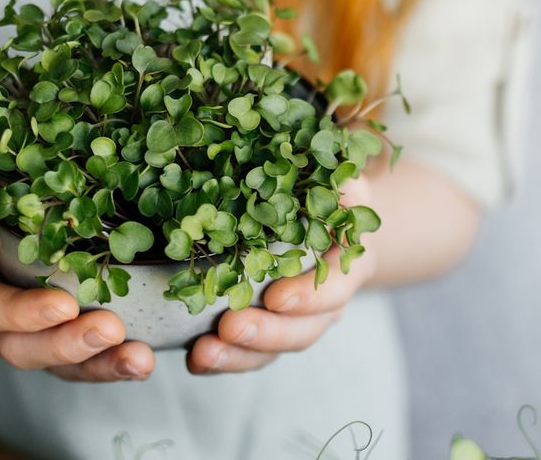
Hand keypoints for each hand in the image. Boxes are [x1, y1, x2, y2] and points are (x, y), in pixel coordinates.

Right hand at [0, 208, 155, 381]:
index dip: (22, 312)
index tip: (64, 306)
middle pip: (21, 348)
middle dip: (67, 344)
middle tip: (111, 331)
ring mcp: (19, 333)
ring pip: (54, 364)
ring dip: (98, 364)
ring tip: (139, 360)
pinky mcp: (51, 336)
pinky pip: (77, 361)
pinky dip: (109, 363)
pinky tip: (142, 361)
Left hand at [186, 178, 377, 373]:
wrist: (325, 227)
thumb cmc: (329, 200)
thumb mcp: (340, 183)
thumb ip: (340, 184)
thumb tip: (339, 180)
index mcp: (345, 269)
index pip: (333, 289)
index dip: (308, 297)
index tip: (277, 298)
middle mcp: (324, 306)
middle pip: (300, 331)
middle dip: (266, 333)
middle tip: (230, 328)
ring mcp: (293, 325)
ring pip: (271, 351)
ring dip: (238, 355)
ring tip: (204, 353)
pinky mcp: (264, 333)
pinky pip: (245, 355)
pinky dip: (220, 361)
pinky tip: (194, 359)